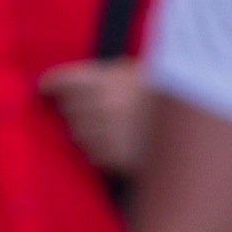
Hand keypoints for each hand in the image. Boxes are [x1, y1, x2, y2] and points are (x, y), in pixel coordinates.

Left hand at [39, 59, 151, 175]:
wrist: (189, 127)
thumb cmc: (159, 95)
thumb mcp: (133, 74)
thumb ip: (102, 74)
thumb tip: (67, 82)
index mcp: (105, 80)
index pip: (64, 81)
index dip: (50, 84)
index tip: (42, 88)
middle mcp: (101, 105)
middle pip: (68, 109)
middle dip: (73, 108)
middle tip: (85, 108)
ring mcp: (108, 132)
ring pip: (77, 133)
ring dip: (85, 130)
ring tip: (104, 127)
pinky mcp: (116, 157)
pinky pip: (92, 154)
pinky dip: (97, 150)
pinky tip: (112, 143)